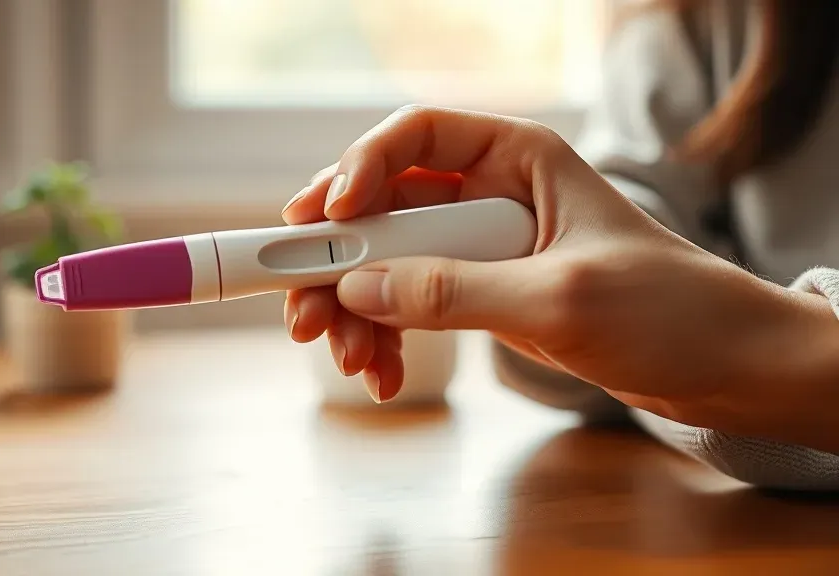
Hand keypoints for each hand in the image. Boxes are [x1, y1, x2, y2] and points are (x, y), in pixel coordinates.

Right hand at [281, 105, 830, 432]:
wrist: (724, 367)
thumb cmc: (671, 310)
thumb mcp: (559, 299)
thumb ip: (456, 290)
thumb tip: (359, 287)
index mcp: (519, 159)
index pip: (416, 139)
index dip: (357, 168)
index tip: (323, 217)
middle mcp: (490, 195)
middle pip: (383, 208)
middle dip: (338, 260)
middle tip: (305, 312)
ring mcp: (482, 248)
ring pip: (387, 262)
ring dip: (355, 310)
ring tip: (352, 362)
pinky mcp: (483, 294)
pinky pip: (411, 304)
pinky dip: (388, 336)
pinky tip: (385, 374)